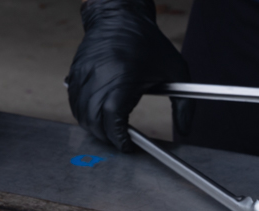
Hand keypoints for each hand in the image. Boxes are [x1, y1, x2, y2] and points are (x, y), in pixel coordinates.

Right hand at [67, 0, 191, 150]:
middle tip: (120, 141)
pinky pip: (72, 100)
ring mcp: (83, 73)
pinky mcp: (75, 71)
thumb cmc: (149, 42)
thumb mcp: (177, 71)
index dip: (119, 138)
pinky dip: (81, 113)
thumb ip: (184, 105)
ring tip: (108, 131)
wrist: (120, 16)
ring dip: (92, 127)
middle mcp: (99, 76)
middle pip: (93, 120)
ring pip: (80, 112)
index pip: (113, 118)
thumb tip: (185, 131)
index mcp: (124, 78)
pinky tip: (95, 116)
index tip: (128, 145)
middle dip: (106, 137)